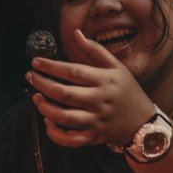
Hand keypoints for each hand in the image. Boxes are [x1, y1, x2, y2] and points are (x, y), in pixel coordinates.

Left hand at [26, 29, 154, 147]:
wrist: (143, 121)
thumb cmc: (126, 90)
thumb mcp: (116, 66)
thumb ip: (94, 50)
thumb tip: (76, 33)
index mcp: (104, 81)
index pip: (73, 72)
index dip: (51, 67)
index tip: (36, 62)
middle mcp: (99, 101)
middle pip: (65, 94)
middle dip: (42, 84)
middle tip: (30, 76)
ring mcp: (96, 121)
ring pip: (65, 117)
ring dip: (45, 108)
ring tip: (36, 97)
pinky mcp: (93, 137)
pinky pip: (70, 139)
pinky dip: (55, 133)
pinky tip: (47, 121)